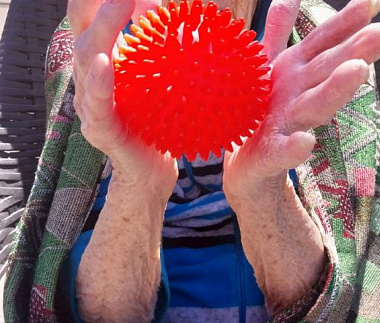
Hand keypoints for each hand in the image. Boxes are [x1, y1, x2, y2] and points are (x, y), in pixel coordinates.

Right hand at [68, 0, 176, 187]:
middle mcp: (89, 79)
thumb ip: (160, 50)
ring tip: (121, 2)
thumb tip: (172, 12)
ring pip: (88, 59)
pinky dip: (100, 81)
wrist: (152, 169)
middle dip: (98, 1)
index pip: (95, 19)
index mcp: (104, 64)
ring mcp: (90, 104)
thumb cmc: (159, 122)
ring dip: (103, 28)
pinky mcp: (99, 129)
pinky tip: (107, 62)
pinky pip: (98, 103)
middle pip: (85, 29)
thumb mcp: (160, 82)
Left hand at [223, 0, 379, 194]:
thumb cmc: (260, 112)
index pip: (324, 44)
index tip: (372, 3)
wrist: (243, 164)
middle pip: (328, 71)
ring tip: (356, 71)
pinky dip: (293, 148)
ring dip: (335, 90)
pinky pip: (280, 151)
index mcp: (295, 74)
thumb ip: (277, 33)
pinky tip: (306, 141)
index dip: (345, 23)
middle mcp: (297, 96)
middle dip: (355, 51)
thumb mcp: (267, 68)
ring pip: (314, 105)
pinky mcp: (270, 155)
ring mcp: (286, 125)